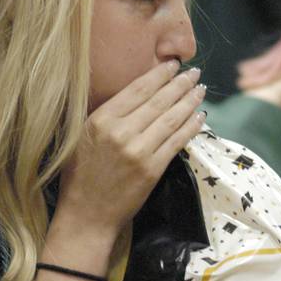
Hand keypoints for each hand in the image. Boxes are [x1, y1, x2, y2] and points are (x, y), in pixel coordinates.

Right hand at [49, 60, 205, 264]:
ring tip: (200, 90)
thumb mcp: (82, 137)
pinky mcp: (152, 169)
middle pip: (158, 101)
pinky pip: (177, 142)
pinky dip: (191, 127)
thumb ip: (106, 116)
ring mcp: (138, 151)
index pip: (137, 90)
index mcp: (100, 120)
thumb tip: (135, 93)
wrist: (86, 215)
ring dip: (189, 102)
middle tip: (194, 73)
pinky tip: (200, 116)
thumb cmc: (80, 176)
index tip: (173, 65)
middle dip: (180, 84)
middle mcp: (120, 132)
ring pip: (171, 119)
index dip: (159, 75)